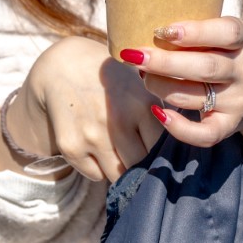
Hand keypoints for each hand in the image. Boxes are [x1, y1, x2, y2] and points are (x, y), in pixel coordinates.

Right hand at [5, 36, 161, 183]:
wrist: (63, 66)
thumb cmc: (112, 79)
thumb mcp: (142, 85)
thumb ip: (162, 113)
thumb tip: (178, 150)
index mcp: (142, 105)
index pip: (162, 149)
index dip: (160, 153)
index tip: (157, 151)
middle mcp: (118, 122)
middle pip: (140, 165)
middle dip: (141, 163)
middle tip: (137, 153)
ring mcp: (92, 136)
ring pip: (118, 176)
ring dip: (120, 168)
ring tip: (116, 150)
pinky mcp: (71, 147)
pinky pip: (95, 175)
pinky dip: (98, 167)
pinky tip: (95, 146)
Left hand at [122, 17, 242, 168]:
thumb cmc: (226, 53)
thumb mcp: (222, 33)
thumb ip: (195, 29)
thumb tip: (147, 29)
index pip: (226, 33)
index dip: (194, 32)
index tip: (163, 30)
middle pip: (205, 67)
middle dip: (164, 62)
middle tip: (135, 56)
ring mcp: (238, 100)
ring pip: (194, 97)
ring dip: (161, 87)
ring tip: (143, 75)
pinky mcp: (230, 125)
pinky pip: (205, 134)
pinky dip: (179, 127)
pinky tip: (158, 112)